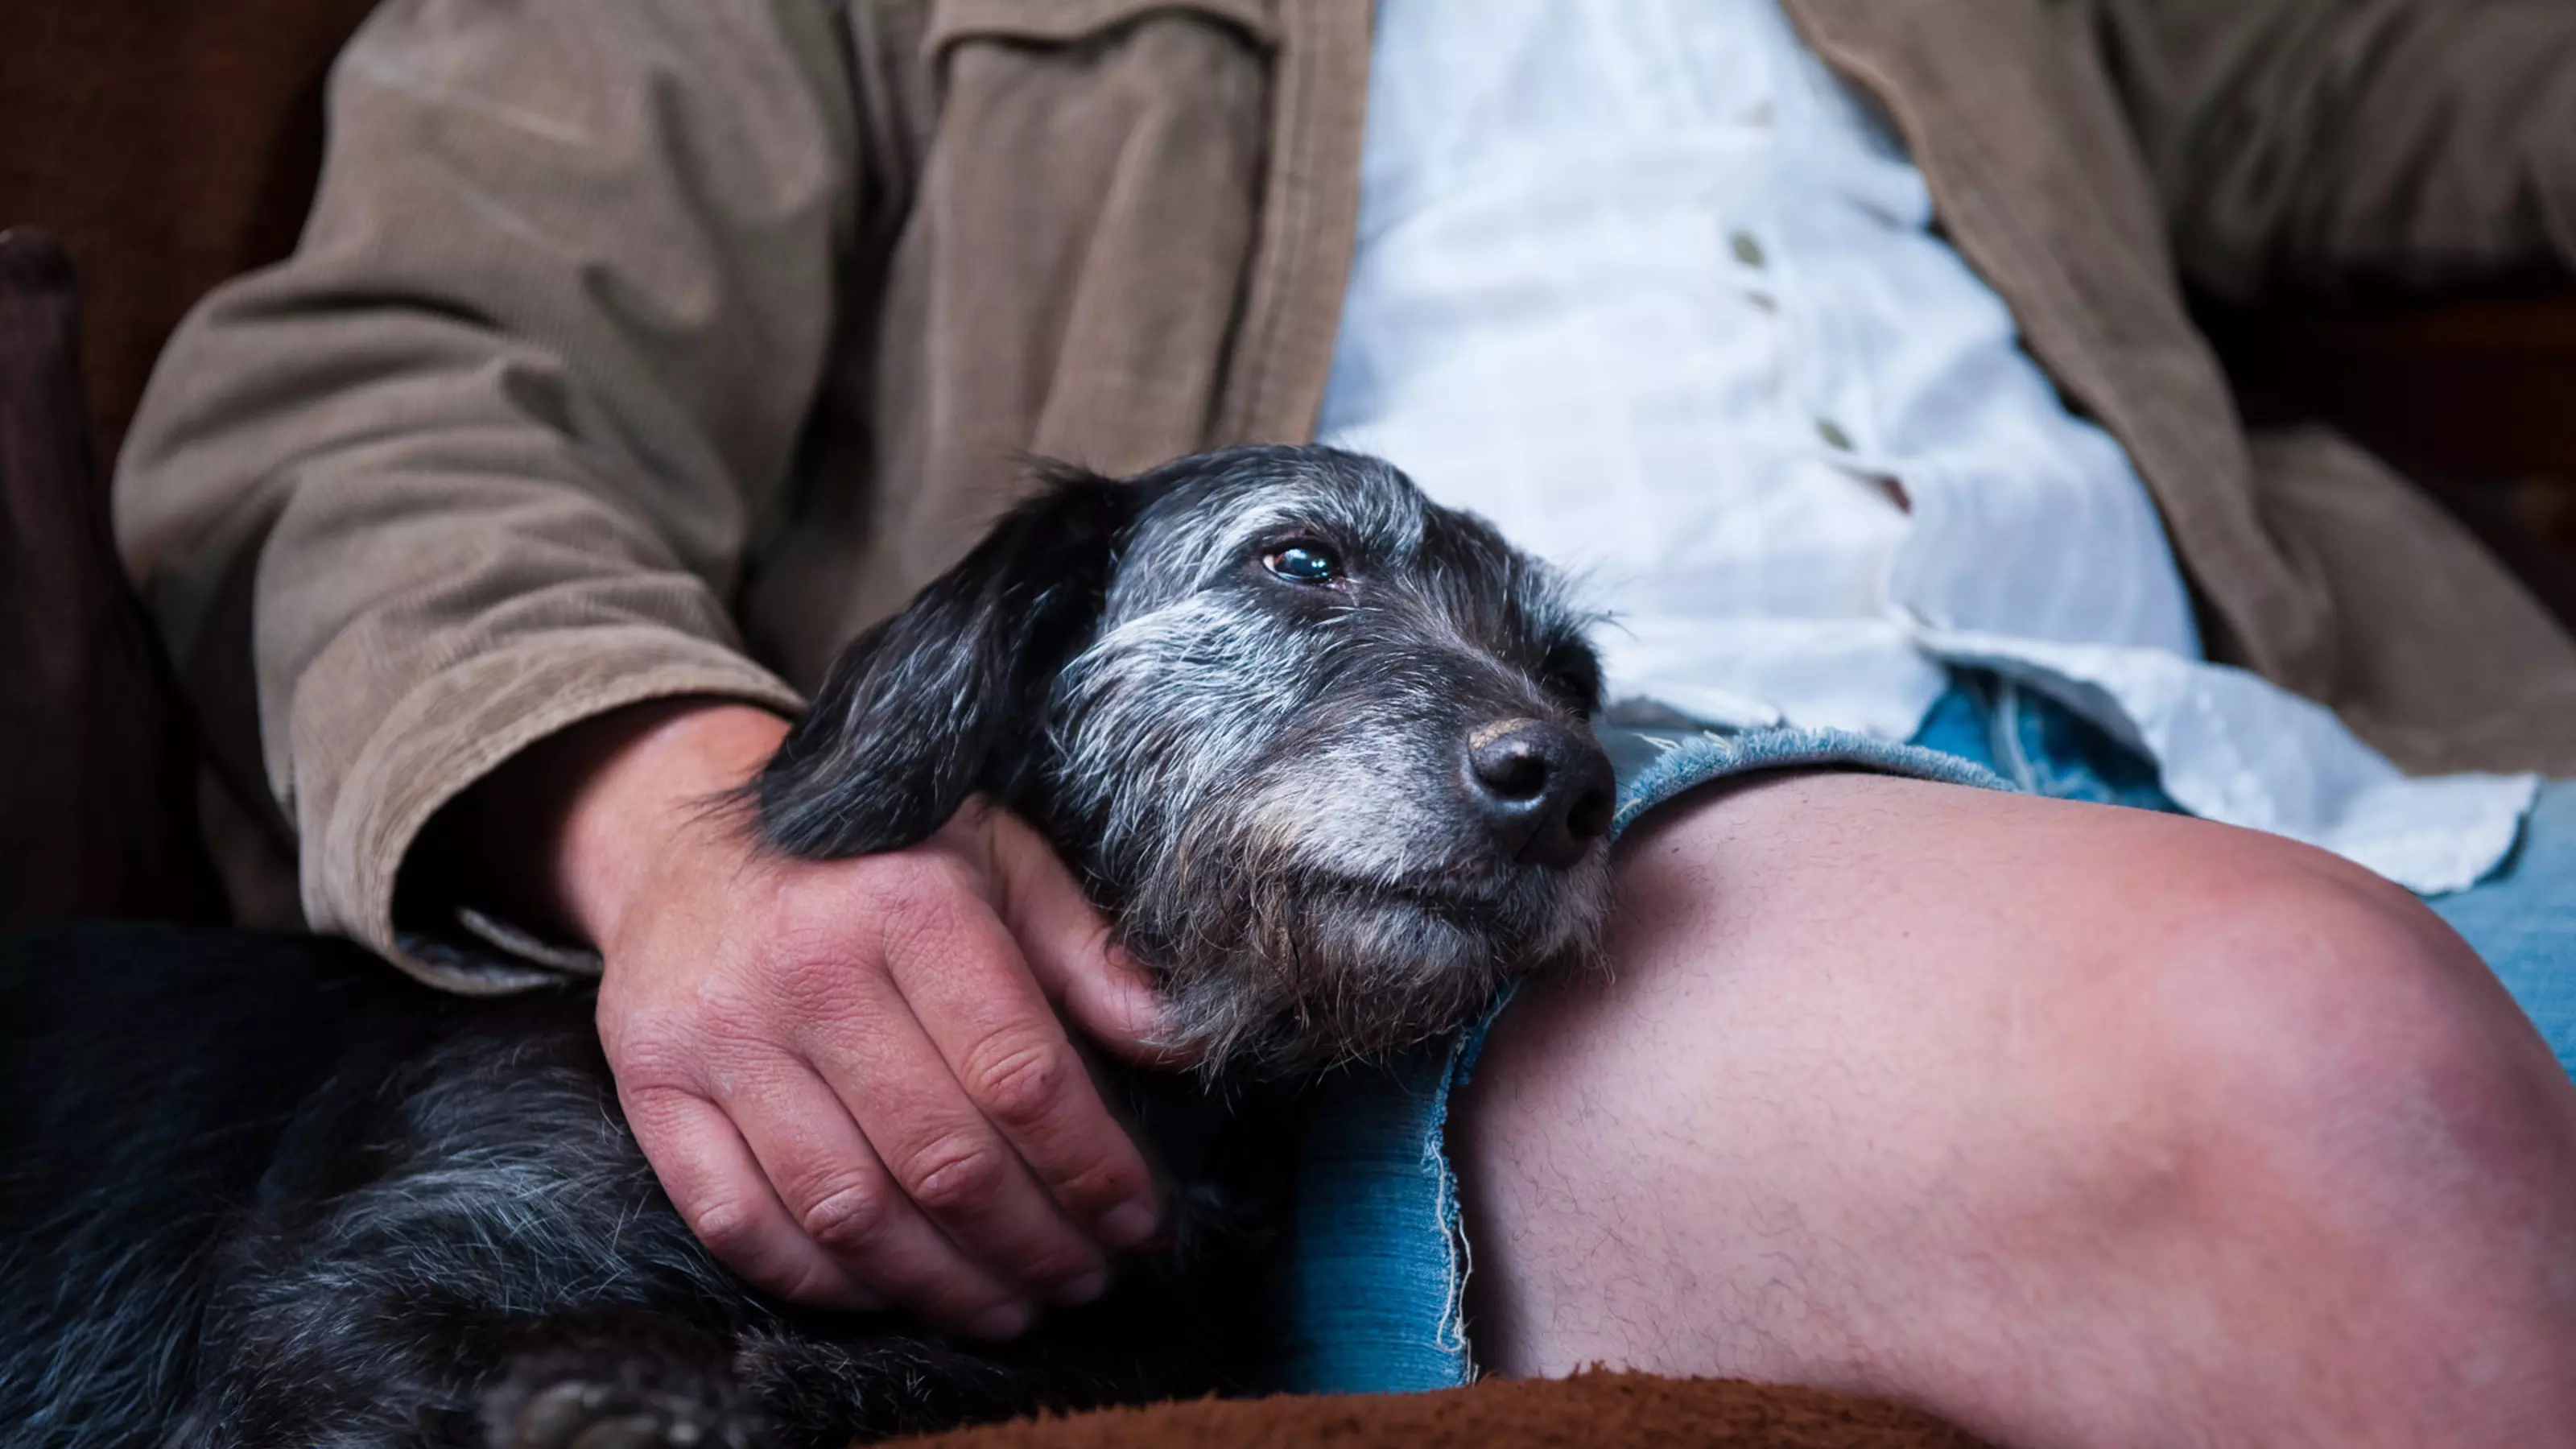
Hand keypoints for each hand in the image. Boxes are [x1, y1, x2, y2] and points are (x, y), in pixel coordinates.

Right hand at [506, 702, 1174, 1336]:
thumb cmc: (875, 850)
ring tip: (1009, 1305)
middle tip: (1085, 1277)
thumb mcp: (996, 856)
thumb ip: (1085, 950)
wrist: (688, 824)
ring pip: (847, 1209)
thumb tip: (1174, 1042)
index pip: (1021, 1076)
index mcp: (907, 903)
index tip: (1138, 1219)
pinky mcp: (651, 1084)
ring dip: (942, 1283)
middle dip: (1033, 1243)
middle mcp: (807, 968)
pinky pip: (739, 1221)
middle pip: (943, 1158)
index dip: (1092, 1169)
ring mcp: (719, 1034)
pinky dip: (822, 1281)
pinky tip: (890, 1291)